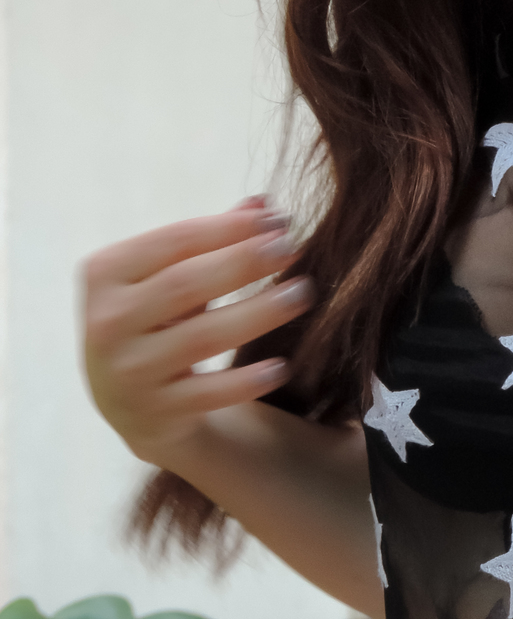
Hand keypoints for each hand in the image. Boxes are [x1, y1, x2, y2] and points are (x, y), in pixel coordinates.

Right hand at [82, 199, 314, 467]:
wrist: (132, 403)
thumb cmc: (160, 316)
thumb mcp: (172, 274)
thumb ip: (214, 237)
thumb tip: (264, 204)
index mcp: (105, 274)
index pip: (174, 240)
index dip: (227, 227)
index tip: (277, 218)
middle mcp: (106, 323)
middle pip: (185, 284)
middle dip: (243, 262)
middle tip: (291, 248)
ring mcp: (126, 372)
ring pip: (201, 338)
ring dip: (257, 313)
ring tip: (302, 293)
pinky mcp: (151, 414)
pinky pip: (206, 395)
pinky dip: (244, 382)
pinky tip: (280, 367)